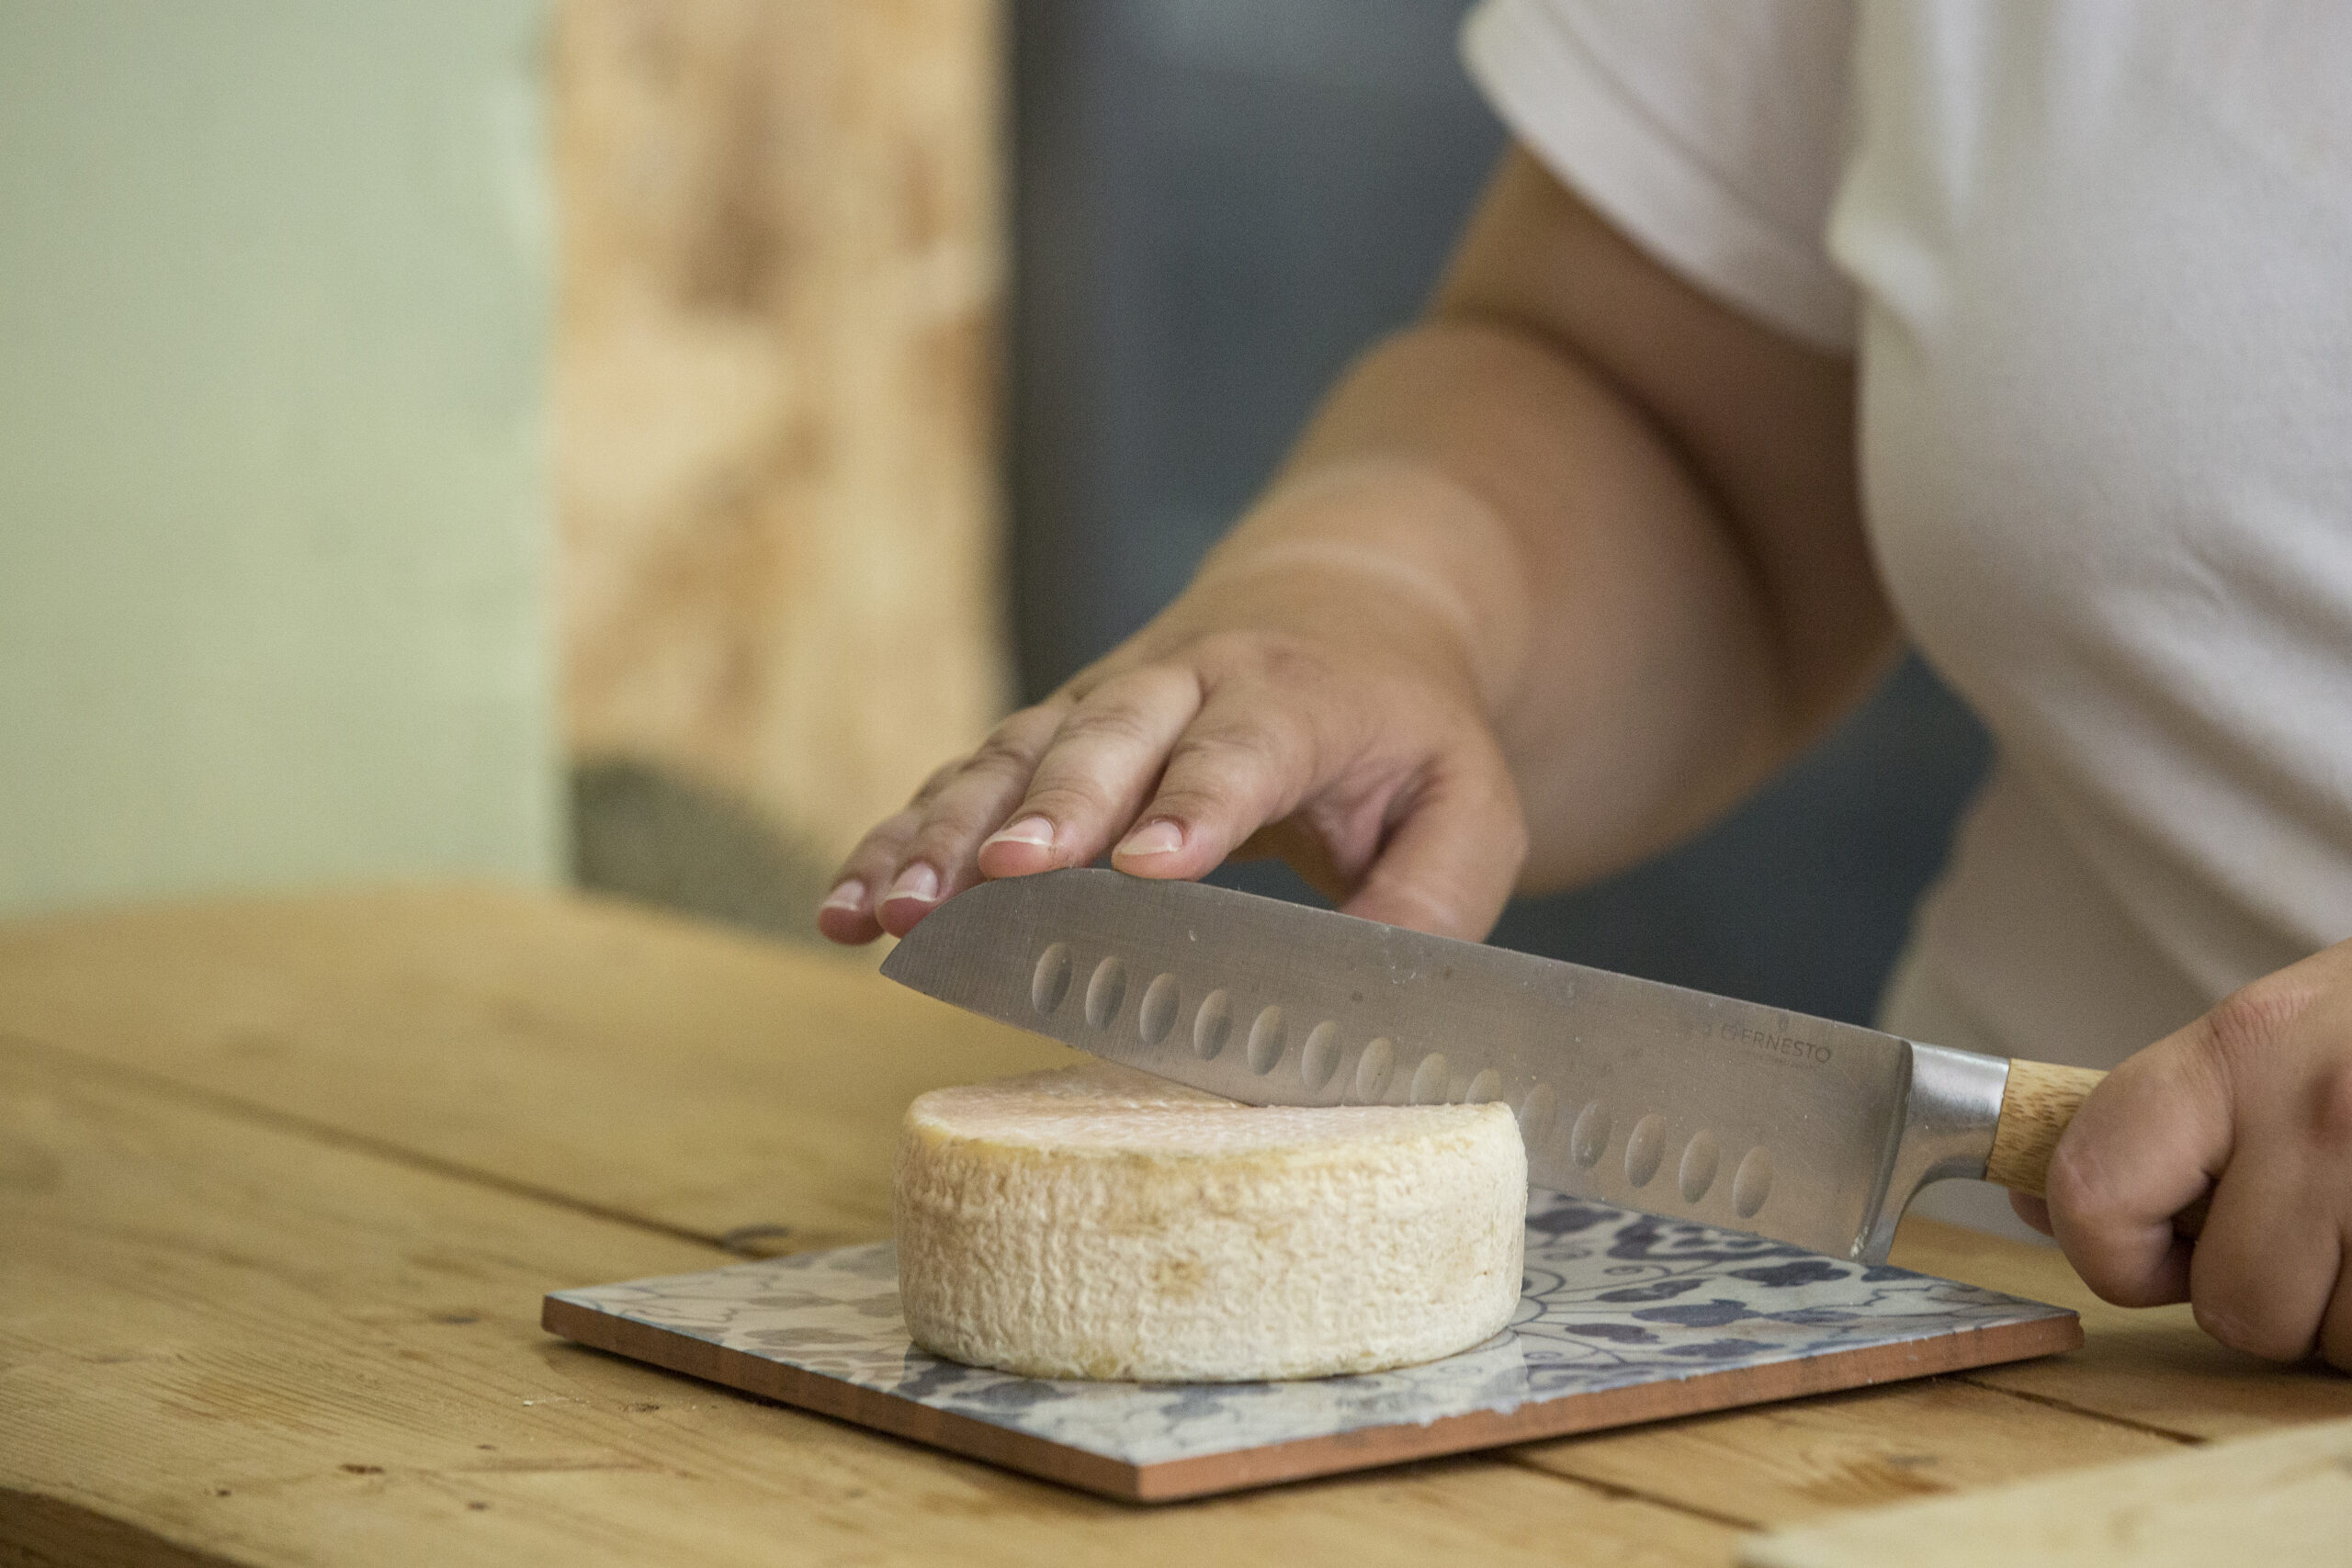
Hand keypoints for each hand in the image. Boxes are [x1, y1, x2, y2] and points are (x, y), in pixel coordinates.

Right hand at [813, 591, 1529, 947]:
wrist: (1339, 608)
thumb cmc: (1403, 730)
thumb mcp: (1470, 805)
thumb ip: (1439, 898)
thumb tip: (1378, 999)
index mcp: (1294, 697)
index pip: (1242, 747)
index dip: (1195, 802)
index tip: (1150, 864)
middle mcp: (1179, 686)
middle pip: (1103, 740)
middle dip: (1049, 809)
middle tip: (1003, 877)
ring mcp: (1096, 709)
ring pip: (1006, 760)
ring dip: (942, 836)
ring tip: (883, 914)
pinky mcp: (1042, 741)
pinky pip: (960, 786)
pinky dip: (898, 842)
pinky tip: (845, 909)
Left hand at [2014, 938, 2351, 1366]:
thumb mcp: (2274, 1037)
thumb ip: (2169, 1119)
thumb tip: (2041, 1204)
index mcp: (2240, 1048)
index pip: (2094, 1193)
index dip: (2113, 1254)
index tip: (2156, 1252)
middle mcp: (2319, 1111)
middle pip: (2235, 1307)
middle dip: (2272, 1296)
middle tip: (2319, 1233)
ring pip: (2333, 1343)